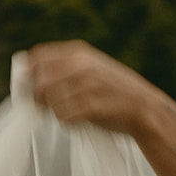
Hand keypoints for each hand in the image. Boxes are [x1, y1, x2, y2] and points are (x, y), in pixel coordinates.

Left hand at [25, 41, 161, 137]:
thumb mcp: (93, 68)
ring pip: (49, 101)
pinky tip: (77, 121)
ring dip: (54, 111)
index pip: (38, 57)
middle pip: (39, 79)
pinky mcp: (91, 107)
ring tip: (68, 113)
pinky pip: (63, 117)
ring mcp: (87, 86)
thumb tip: (31, 76)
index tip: (29, 85)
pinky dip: (66, 122)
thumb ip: (66, 68)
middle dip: (37, 95)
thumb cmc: (116, 92)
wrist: (145, 109)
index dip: (29, 72)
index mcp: (79, 53)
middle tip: (43, 105)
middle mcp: (81, 66)